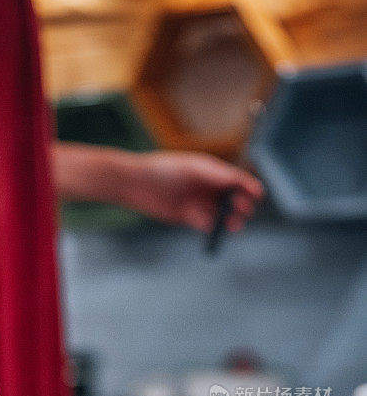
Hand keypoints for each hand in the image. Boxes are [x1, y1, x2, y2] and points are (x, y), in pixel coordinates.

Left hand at [123, 151, 263, 231]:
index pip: (235, 179)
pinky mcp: (187, 217)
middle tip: (244, 211)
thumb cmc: (163, 170)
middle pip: (231, 198)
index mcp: (210, 171)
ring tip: (234, 225)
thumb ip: (216, 175)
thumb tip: (238, 181)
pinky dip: (209, 226)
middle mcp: (206, 187)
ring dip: (227, 220)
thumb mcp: (193, 169)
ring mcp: (197, 202)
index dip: (247, 186)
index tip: (258, 195)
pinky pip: (204, 223)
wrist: (136, 184)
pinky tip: (209, 226)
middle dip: (239, 205)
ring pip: (219, 214)